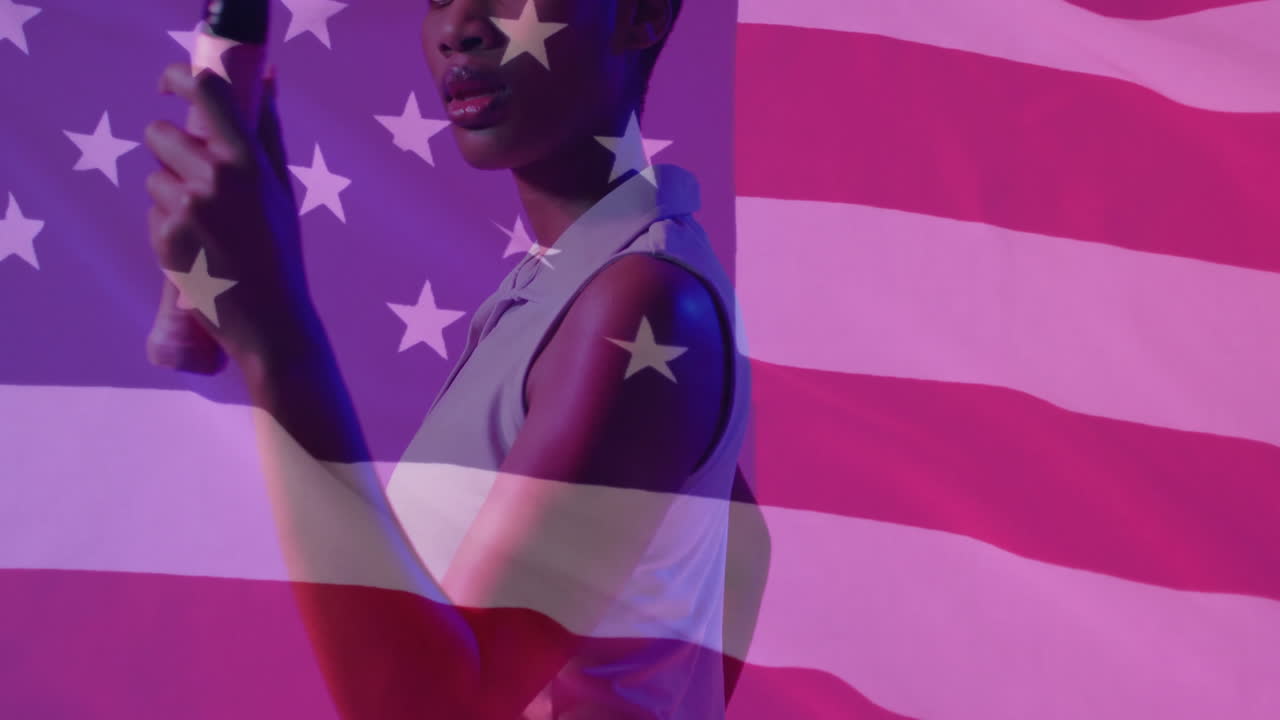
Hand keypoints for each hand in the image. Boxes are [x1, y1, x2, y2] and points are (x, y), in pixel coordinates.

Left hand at [143, 61, 314, 367]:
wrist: (271, 320)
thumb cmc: (281, 252)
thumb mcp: (282, 189)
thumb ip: (268, 130)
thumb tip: (268, 76)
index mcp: (249, 161)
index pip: (206, 92)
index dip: (179, 77)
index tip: (170, 82)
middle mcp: (215, 178)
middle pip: (159, 133)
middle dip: (170, 148)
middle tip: (196, 178)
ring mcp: (186, 208)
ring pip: (153, 176)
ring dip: (171, 191)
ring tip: (207, 225)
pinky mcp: (164, 236)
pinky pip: (152, 211)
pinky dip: (169, 224)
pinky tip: (199, 248)